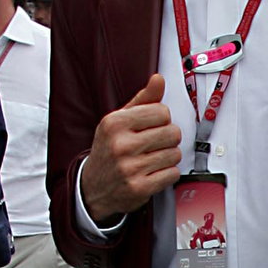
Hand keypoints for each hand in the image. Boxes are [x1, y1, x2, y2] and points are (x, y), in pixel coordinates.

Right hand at [79, 74, 180, 221]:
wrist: (93, 188)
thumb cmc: (109, 150)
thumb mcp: (119, 121)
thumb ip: (142, 100)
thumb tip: (158, 80)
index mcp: (115, 123)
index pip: (161, 111)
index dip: (162, 119)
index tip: (153, 126)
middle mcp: (121, 145)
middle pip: (172, 132)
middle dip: (168, 138)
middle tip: (155, 144)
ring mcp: (130, 168)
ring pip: (174, 154)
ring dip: (168, 157)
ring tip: (153, 158)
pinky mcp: (139, 187)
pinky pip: (173, 174)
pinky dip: (168, 173)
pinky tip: (154, 172)